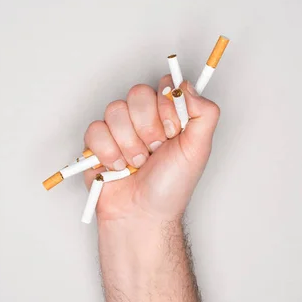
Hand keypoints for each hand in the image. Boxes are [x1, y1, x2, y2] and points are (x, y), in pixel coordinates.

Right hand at [83, 75, 219, 223]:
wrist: (142, 215)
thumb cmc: (171, 187)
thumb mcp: (199, 149)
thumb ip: (205, 113)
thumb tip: (187, 86)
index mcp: (168, 116)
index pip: (164, 86)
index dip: (166, 107)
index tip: (172, 132)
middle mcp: (143, 118)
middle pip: (137, 94)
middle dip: (147, 128)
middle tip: (154, 150)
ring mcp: (119, 129)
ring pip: (115, 110)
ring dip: (128, 144)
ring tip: (137, 163)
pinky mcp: (96, 142)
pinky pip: (95, 130)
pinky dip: (108, 152)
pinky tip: (118, 167)